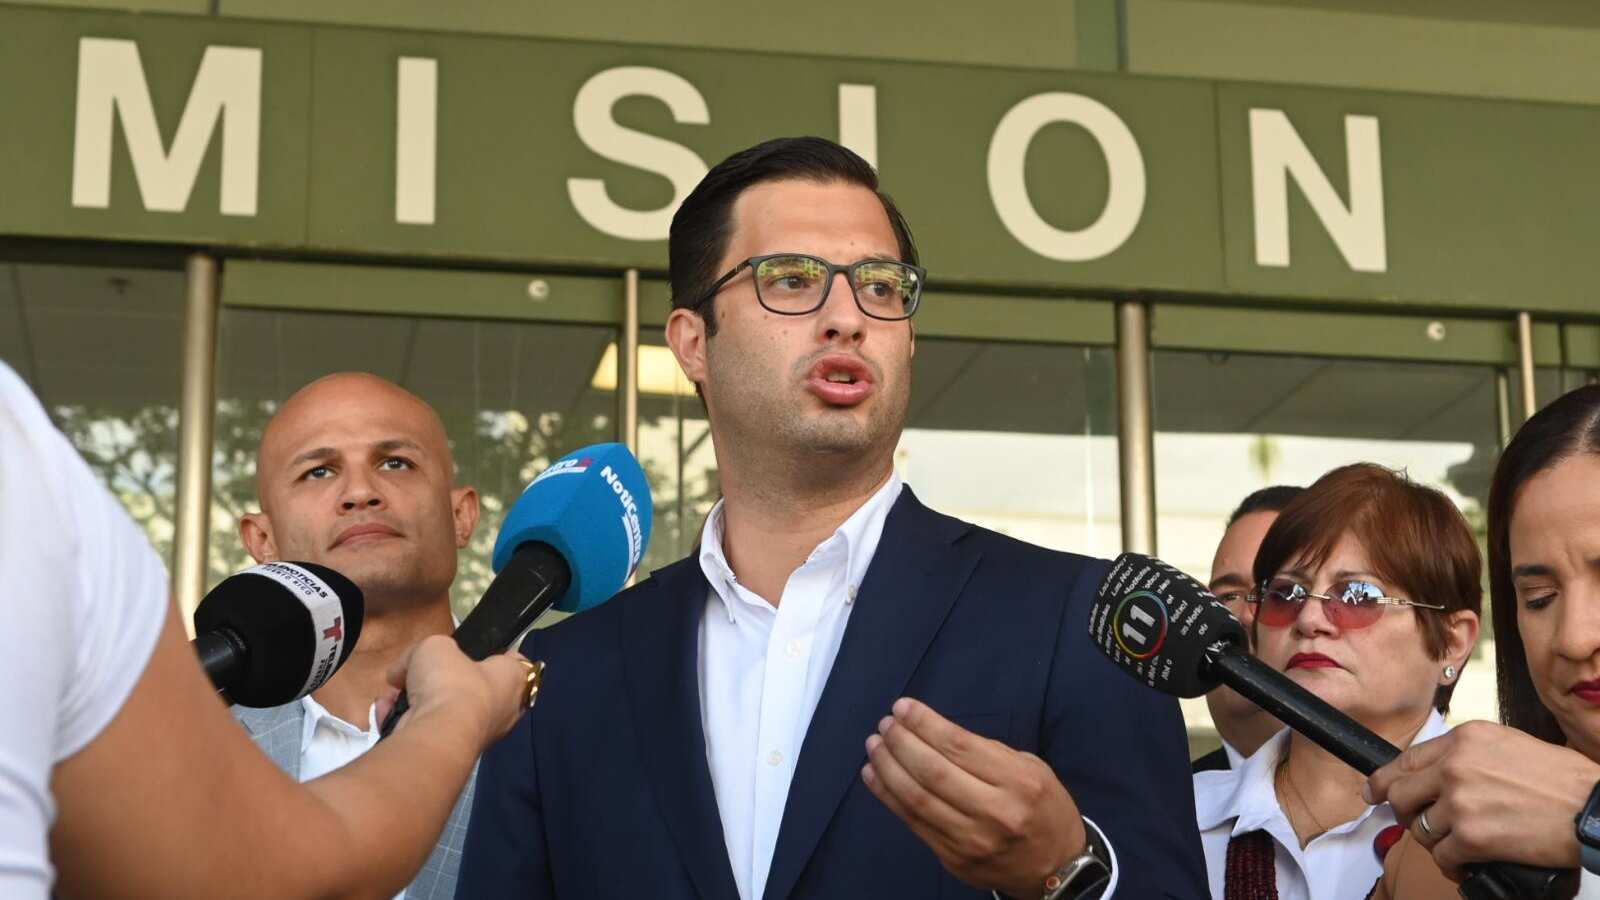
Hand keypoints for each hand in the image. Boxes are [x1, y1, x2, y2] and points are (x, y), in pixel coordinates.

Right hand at [383, 637, 533, 747]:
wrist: (437, 734)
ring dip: (414, 702)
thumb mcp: (434, 647)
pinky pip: (429, 731)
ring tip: (393, 695)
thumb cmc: (451, 682)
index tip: (476, 651)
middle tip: (419, 674)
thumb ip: (420, 654)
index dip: (495, 654)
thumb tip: (400, 673)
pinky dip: (407, 723)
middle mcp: (503, 710)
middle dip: (438, 682)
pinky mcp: (451, 753)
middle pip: (470, 689)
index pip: (515, 664)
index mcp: (513, 680)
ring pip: (443, 711)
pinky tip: (388, 715)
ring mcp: (477, 735)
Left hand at [862, 697, 1085, 898]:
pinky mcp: (953, 860)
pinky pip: (913, 823)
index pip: (959, 746)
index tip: (902, 707)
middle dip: (901, 742)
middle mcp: (995, 813)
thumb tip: (933, 733)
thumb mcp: (1031, 769)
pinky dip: (887, 796)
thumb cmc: (1042, 808)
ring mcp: (972, 841)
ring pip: (917, 799)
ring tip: (874, 746)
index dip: (924, 723)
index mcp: (1018, 782)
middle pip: (933, 772)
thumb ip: (987, 752)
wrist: (1055, 870)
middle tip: (885, 725)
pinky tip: (874, 775)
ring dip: (888, 768)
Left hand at [1366, 720, 1599, 879]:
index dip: (1384, 780)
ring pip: (1420, 829)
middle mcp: (1454, 766)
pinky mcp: (1472, 837)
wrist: (1594, 807)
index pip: (1405, 760)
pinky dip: (1451, 865)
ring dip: (1436, 842)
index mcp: (1463, 739)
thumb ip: (1467, 756)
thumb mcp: (1508, 746)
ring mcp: (1460, 801)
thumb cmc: (1563, 780)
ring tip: (1458, 844)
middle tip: (1421, 824)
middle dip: (1407, 814)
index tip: (1375, 792)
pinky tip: (1466, 863)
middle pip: (1400, 795)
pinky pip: (1442, 856)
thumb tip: (1437, 775)